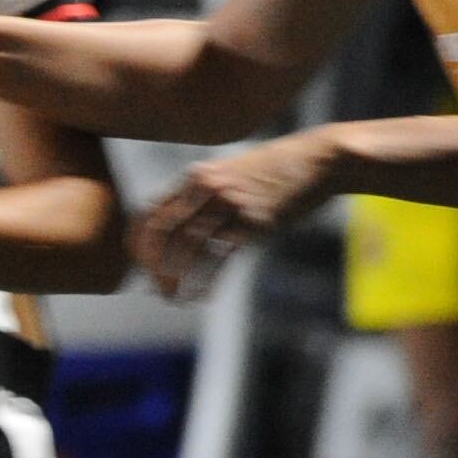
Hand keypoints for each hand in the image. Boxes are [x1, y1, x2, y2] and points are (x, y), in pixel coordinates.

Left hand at [133, 130, 338, 295]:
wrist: (319, 159)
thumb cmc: (275, 171)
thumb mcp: (232, 175)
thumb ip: (205, 196)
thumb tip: (181, 223)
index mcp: (197, 178)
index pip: (151, 213)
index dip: (139, 244)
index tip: (139, 267)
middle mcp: (208, 188)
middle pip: (163, 232)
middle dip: (152, 265)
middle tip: (154, 289)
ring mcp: (231, 203)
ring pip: (189, 246)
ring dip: (176, 277)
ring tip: (173, 298)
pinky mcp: (255, 220)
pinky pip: (222, 255)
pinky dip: (208, 279)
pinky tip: (203, 295)